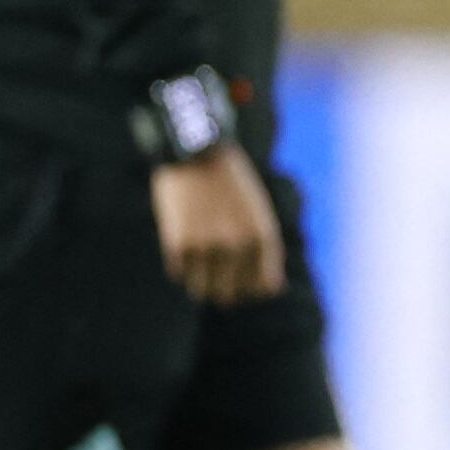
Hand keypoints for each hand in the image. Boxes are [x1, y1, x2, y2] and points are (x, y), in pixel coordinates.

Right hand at [152, 147, 286, 305]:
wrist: (196, 153)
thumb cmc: (231, 185)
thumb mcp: (259, 214)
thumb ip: (265, 252)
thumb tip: (269, 291)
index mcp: (264, 238)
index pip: (264, 288)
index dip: (253, 288)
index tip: (243, 278)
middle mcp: (239, 247)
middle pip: (230, 296)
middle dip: (224, 288)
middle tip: (216, 271)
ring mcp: (208, 248)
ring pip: (202, 291)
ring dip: (200, 280)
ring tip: (199, 258)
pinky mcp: (179, 246)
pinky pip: (179, 274)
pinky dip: (181, 264)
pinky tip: (184, 241)